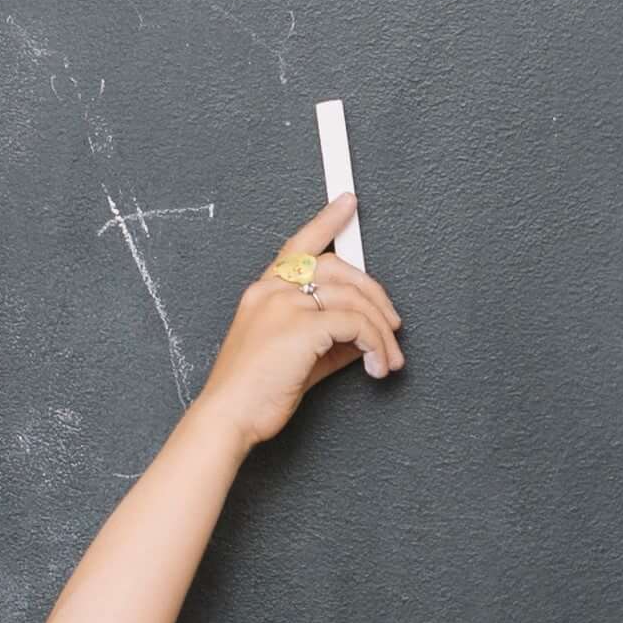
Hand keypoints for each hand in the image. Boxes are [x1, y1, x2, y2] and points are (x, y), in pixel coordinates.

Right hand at [194, 203, 403, 432]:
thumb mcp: (296, 359)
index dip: (327, 221)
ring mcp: (285, 305)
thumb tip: (364, 338)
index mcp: (264, 292)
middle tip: (393, 325)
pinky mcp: (301, 326)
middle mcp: (272, 291)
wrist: (229, 418)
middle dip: (375, 293)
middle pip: (338, 267)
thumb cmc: (253, 394)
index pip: (298, 246)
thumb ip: (328, 342)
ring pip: (353, 299)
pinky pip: (355, 324)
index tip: (348, 204)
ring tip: (387, 360)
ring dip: (381, 331)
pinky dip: (375, 345)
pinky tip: (375, 366)